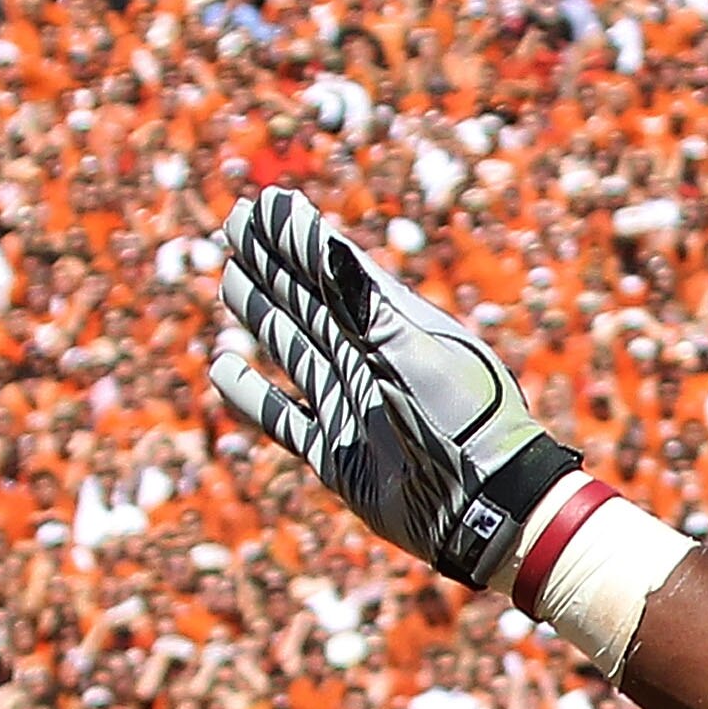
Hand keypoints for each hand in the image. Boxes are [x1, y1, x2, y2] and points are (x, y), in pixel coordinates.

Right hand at [210, 188, 581, 588]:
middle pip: (313, 303)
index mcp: (401, 328)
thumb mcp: (415, 352)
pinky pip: (285, 417)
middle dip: (274, 265)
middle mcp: (374, 360)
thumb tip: (327, 246)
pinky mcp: (338, 453)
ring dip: (264, 316)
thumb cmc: (463, 421)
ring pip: (296, 351)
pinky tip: (223, 368)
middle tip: (234, 225)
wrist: (484, 504)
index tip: (265, 204)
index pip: (340, 272)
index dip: (301, 238)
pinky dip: (253, 395)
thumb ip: (365, 304)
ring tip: (231, 279)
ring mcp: (354, 405)